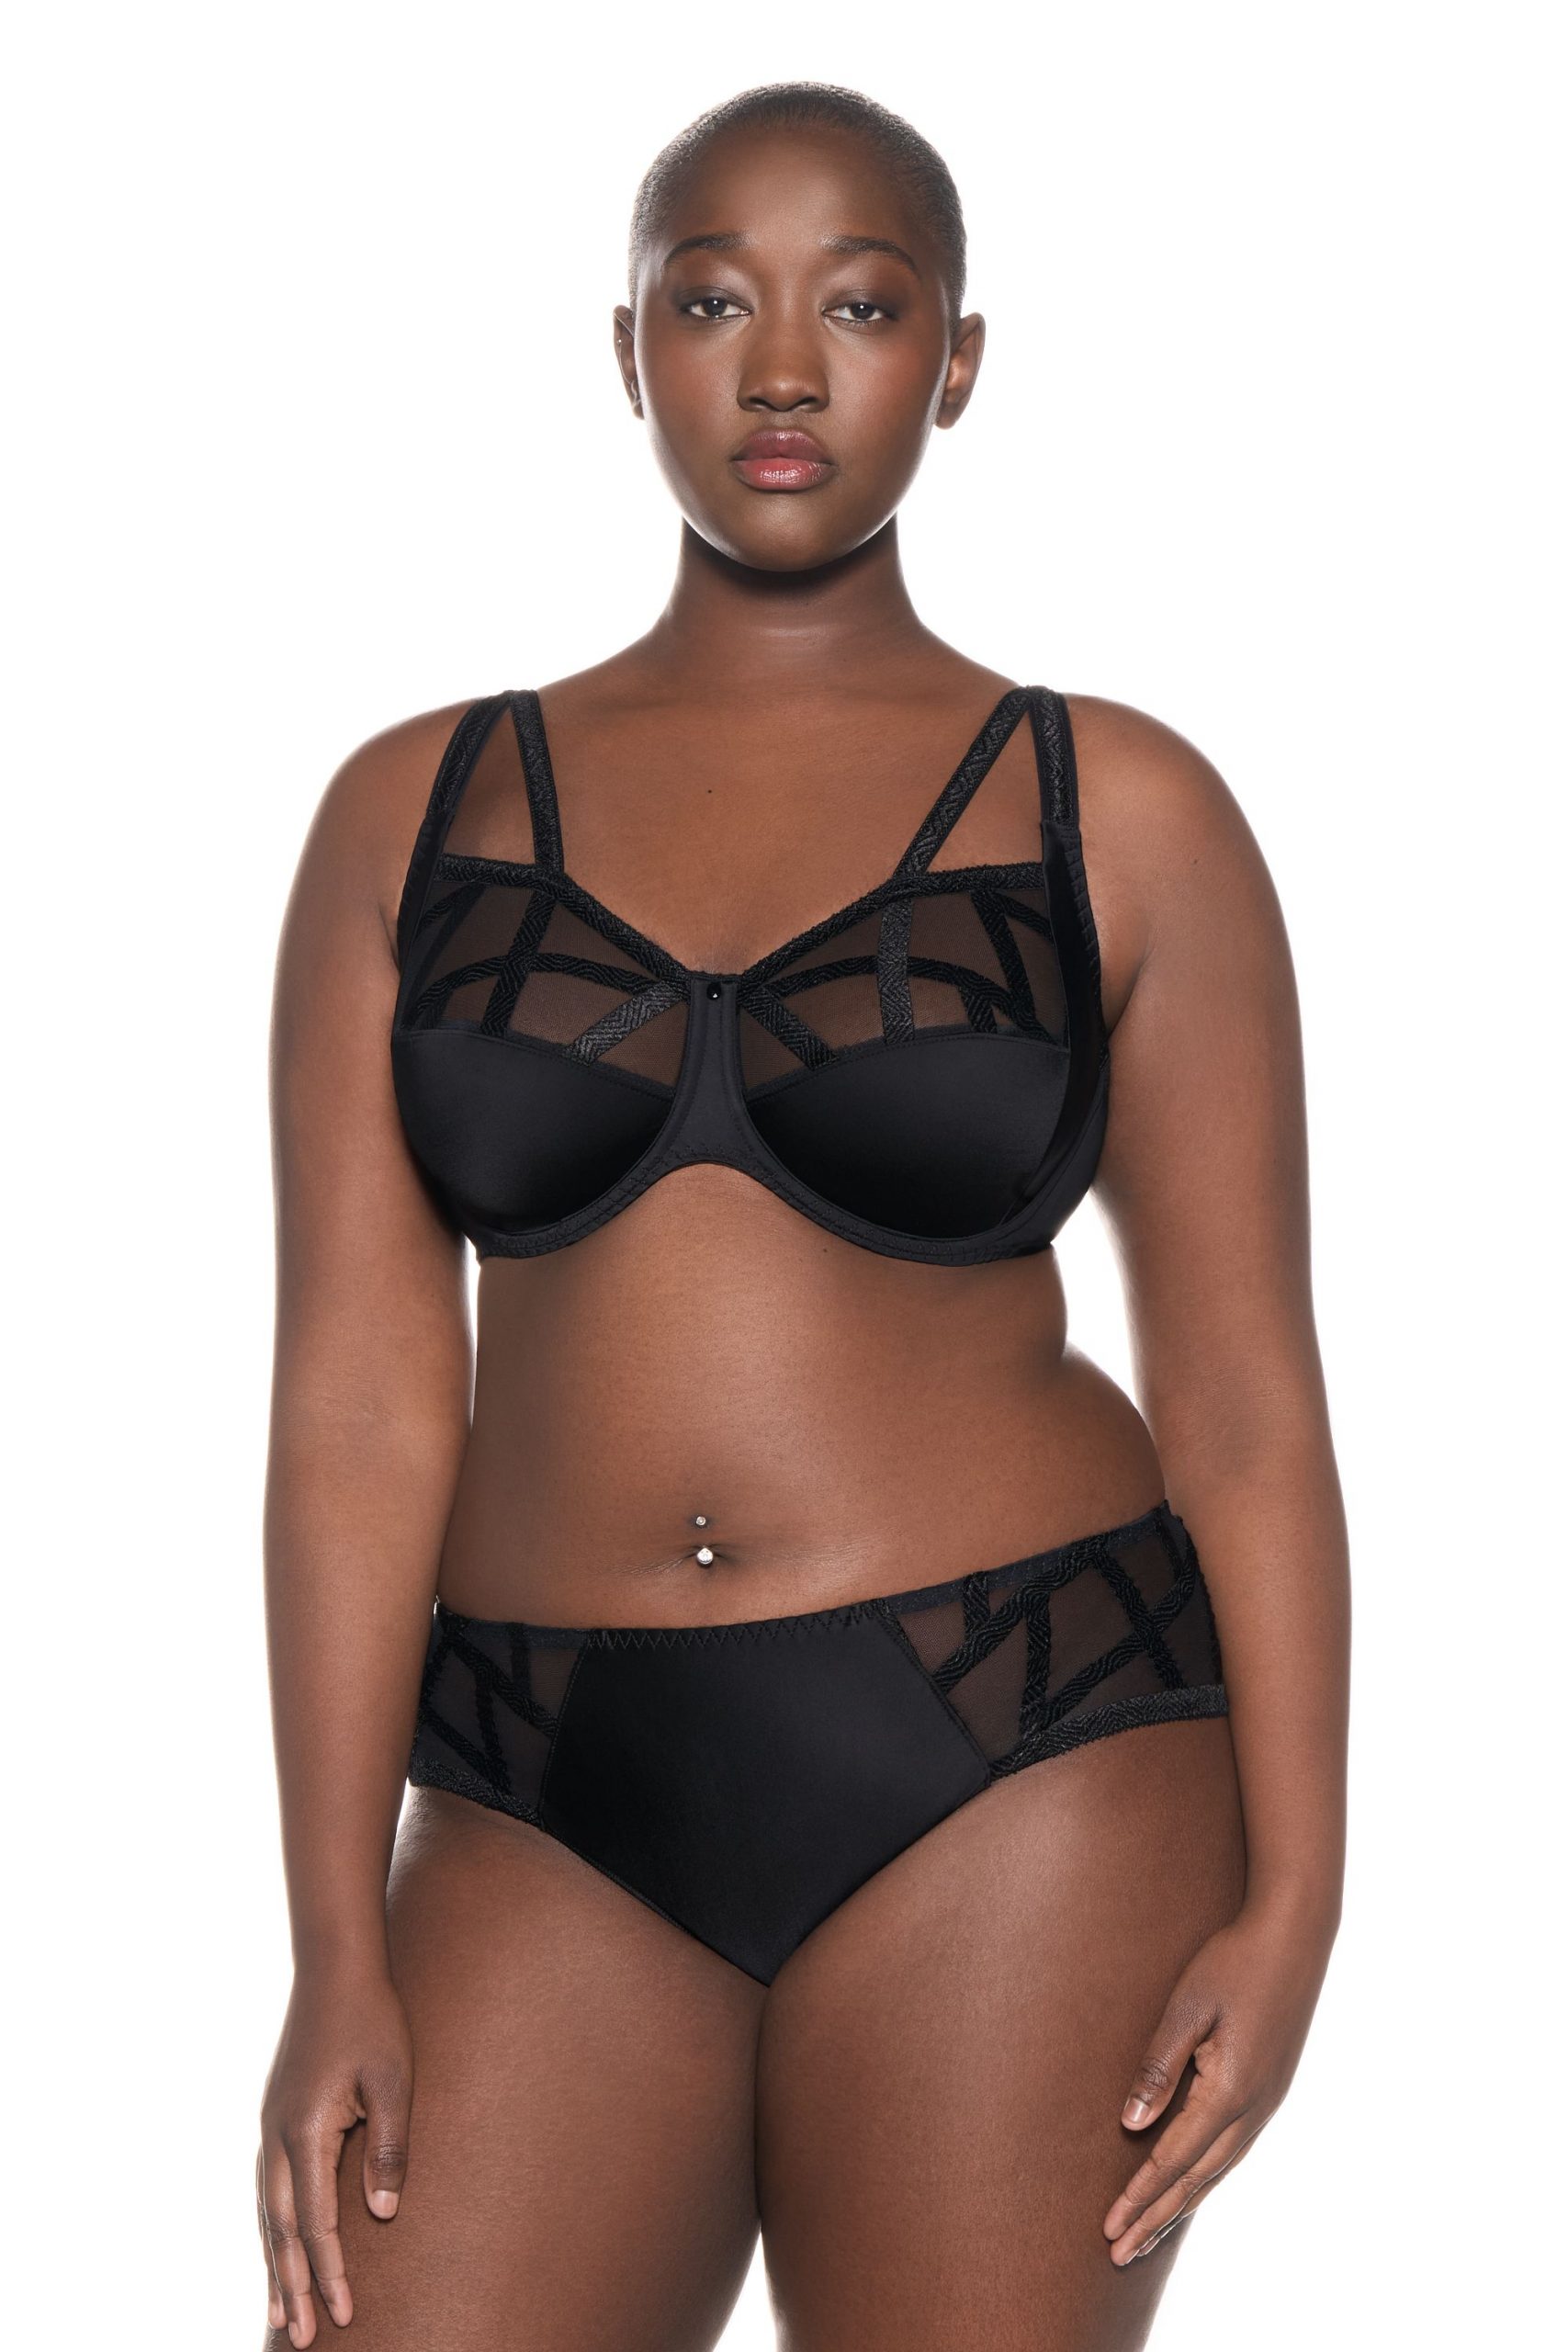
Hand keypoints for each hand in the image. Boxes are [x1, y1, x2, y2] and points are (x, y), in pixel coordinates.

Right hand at [257, 1965, 413, 2344]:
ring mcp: (270, 2127)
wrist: (335, 1967)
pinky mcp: (276, 2116)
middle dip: (293, 2287)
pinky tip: (277, 2246)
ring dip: (275, 2264)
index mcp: (306, 2131)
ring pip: (267, 2213)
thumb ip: (389, 2148)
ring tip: (280, 2314)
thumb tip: (383, 2215)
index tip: (344, 2317)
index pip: (317, 2223)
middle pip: (282, 2230)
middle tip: (302, 2341)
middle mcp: (277, 2137)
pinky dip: (270, 2227)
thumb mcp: (394, 2080)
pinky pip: (268, 2188)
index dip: (331, 2273)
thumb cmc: (374, 2020)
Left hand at [1102, 1896, 1335, 2265]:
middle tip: (1119, 2253)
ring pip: (1216, 2171)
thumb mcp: (1188, 2008)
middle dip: (1156, 2218)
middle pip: (1196, 2180)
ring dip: (1180, 2205)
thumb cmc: (1234, 1962)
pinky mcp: (1268, 2089)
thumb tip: (1130, 2124)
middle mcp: (1252, 2110)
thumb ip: (1159, 2067)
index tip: (1109, 2228)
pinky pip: (1230, 2151)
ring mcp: (1265, 2103)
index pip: (1173, 2159)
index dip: (1138, 2196)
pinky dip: (1204, 2179)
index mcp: (1230, 2092)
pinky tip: (1190, 2187)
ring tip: (1148, 2234)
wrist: (1295, 1935)